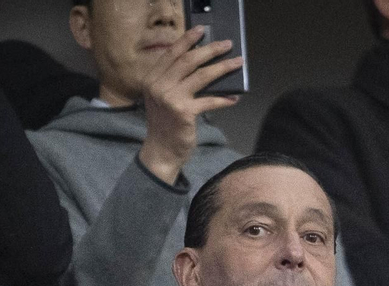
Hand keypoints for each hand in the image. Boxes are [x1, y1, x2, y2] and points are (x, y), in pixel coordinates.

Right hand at [137, 27, 243, 185]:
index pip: (171, 54)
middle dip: (210, 49)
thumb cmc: (165, 123)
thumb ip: (174, 80)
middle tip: (227, 44)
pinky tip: (234, 98)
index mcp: (152, 79)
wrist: (161, 151)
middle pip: (188, 60)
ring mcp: (170, 98)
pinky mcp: (184, 112)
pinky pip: (209, 100)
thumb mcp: (163, 98)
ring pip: (201, 76)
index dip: (187, 40)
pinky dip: (224, 99)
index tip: (201, 30)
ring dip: (222, 68)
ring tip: (237, 63)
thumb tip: (201, 63)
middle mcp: (158, 86)